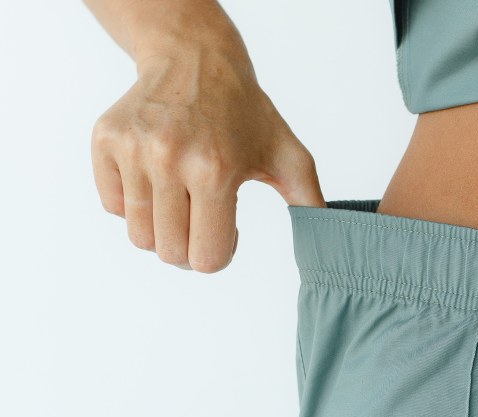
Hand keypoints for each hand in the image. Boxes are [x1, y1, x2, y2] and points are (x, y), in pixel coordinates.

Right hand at [90, 44, 324, 271]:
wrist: (193, 57)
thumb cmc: (244, 113)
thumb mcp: (288, 156)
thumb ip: (311, 204)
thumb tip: (330, 245)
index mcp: (216, 170)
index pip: (206, 258)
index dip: (219, 254)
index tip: (226, 231)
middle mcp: (170, 159)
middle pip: (170, 253)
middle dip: (190, 248)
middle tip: (202, 220)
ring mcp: (133, 149)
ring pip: (139, 237)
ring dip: (162, 231)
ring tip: (181, 202)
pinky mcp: (106, 140)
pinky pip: (113, 207)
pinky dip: (133, 206)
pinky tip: (156, 182)